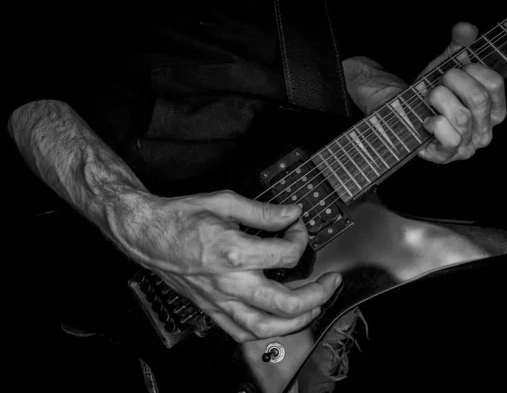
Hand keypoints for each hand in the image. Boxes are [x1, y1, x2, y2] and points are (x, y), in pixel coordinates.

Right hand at [120, 190, 341, 341]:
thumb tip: (292, 213)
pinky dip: (267, 332)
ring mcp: (220, 301)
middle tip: (331, 282)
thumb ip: (263, 212)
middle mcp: (229, 283)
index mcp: (233, 252)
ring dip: (299, 320)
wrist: (147, 234)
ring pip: (268, 328)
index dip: (300, 238)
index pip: (286, 255)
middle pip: (286, 304)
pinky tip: (279, 322)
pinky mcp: (211, 310)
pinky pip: (242, 333)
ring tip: (314, 306)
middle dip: (318, 293)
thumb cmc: (181, 217)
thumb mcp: (224, 202)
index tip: (297, 227)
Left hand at [343, 22, 505, 163]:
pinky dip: (434, 123)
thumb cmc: (428, 94)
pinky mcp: (446, 156)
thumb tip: (464, 29)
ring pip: (462, 117)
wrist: (399, 113)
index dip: (470, 70)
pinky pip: (449, 137)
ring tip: (429, 100)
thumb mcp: (445, 66)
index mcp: (493, 110)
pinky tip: (426, 121)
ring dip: (438, 100)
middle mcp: (485, 132)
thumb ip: (459, 45)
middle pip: (478, 99)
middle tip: (437, 83)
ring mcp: (467, 147)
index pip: (494, 83)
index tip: (453, 71)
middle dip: (451, 83)